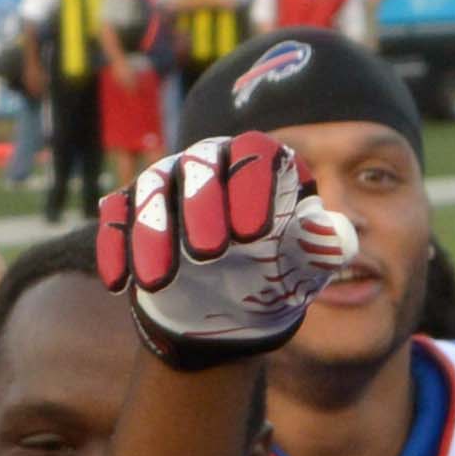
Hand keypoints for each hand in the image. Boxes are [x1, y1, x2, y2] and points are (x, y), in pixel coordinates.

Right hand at [95, 132, 343, 360]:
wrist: (230, 303)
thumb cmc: (275, 273)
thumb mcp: (304, 267)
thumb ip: (321, 250)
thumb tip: (338, 239)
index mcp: (259, 165)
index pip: (255, 152)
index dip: (252, 187)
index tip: (253, 235)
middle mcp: (210, 165)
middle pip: (200, 165)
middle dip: (201, 208)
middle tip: (209, 254)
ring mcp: (167, 186)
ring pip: (152, 190)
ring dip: (152, 235)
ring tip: (159, 281)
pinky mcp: (133, 212)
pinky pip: (116, 217)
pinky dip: (116, 248)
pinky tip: (120, 283)